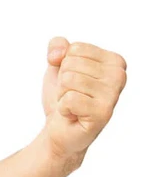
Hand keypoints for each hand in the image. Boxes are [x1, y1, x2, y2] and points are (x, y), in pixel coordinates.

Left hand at [42, 37, 126, 162]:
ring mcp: (113, 94)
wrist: (58, 129)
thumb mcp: (57, 66)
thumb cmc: (62, 97)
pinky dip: (63, 108)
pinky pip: (69, 98)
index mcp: (114, 61)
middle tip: (71, 96)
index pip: (75, 49)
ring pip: (69, 80)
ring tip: (72, 105)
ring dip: (62, 95)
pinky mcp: (103, 113)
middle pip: (71, 64)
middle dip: (62, 82)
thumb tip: (58, 53)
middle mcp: (119, 75)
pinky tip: (72, 115)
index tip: (72, 83)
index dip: (64, 67)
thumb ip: (57, 47)